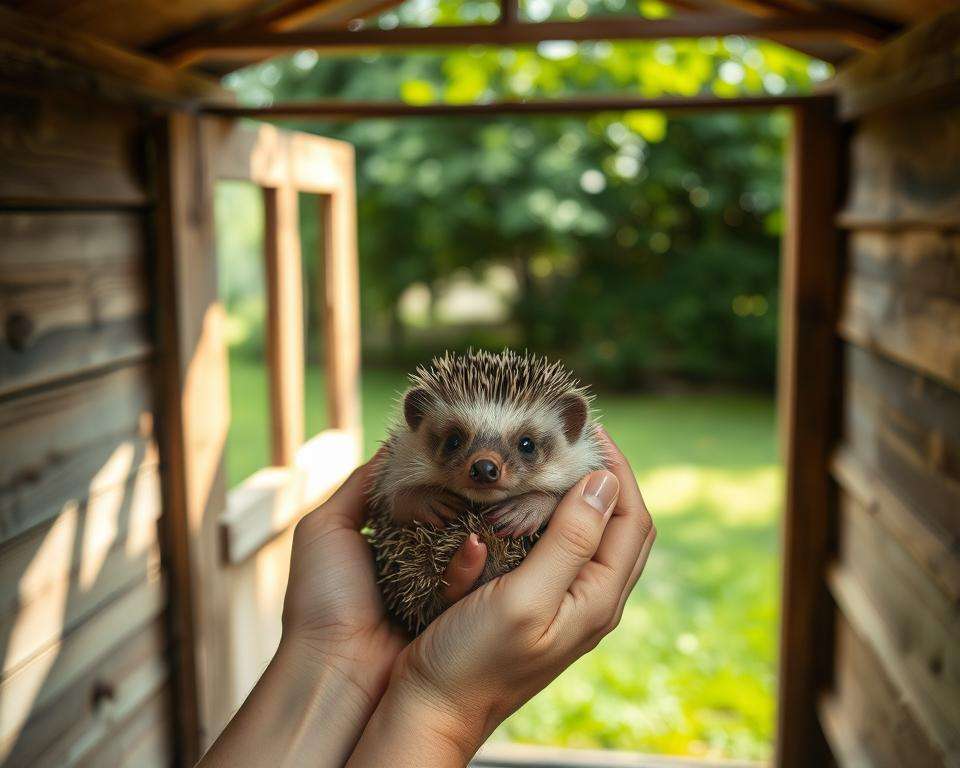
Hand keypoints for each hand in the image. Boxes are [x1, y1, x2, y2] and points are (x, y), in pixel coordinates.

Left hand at [199, 455, 490, 767]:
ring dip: (480, 528)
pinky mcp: (453, 615)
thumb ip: (360, 485)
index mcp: (390, 537)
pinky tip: (475, 549)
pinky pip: (472, 584)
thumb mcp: (325, 528)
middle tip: (493, 475)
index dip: (444, 473)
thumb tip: (395, 441)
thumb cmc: (321, 599)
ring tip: (491, 510)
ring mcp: (438, 588)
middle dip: (474, 498)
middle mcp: (419, 558)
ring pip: (472, 547)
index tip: (466, 449)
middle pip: (456, 517)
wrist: (332, 669)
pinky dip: (472, 566)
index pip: (428, 494)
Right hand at [348, 430, 654, 764]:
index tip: (586, 429)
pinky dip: (550, 515)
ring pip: (590, 535)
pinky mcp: (536, 604)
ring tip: (550, 458)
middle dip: (604, 475)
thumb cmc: (474, 659)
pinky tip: (522, 500)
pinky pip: (559, 549)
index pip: (632, 519)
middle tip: (570, 437)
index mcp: (597, 598)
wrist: (432, 708)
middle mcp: (590, 600)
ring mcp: (564, 604)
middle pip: (620, 524)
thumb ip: (570, 541)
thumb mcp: (526, 597)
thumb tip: (604, 482)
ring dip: (578, 493)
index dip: (617, 469)